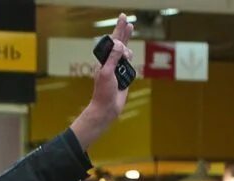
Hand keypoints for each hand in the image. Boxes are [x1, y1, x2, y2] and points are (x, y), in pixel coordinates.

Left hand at [70, 14, 135, 147]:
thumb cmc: (103, 92)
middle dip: (124, 33)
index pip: (112, 42)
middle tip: (129, 23)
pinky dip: (131, 66)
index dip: (118, 30)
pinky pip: (130, 66)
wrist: (107, 108)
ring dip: (128, 54)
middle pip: (120, 44)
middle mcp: (110, 62)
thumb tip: (119, 45)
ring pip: (126, 55)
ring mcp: (117, 69)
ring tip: (126, 58)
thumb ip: (113, 58)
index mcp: (103, 60)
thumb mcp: (106, 73)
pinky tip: (127, 70)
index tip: (122, 18)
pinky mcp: (124, 76)